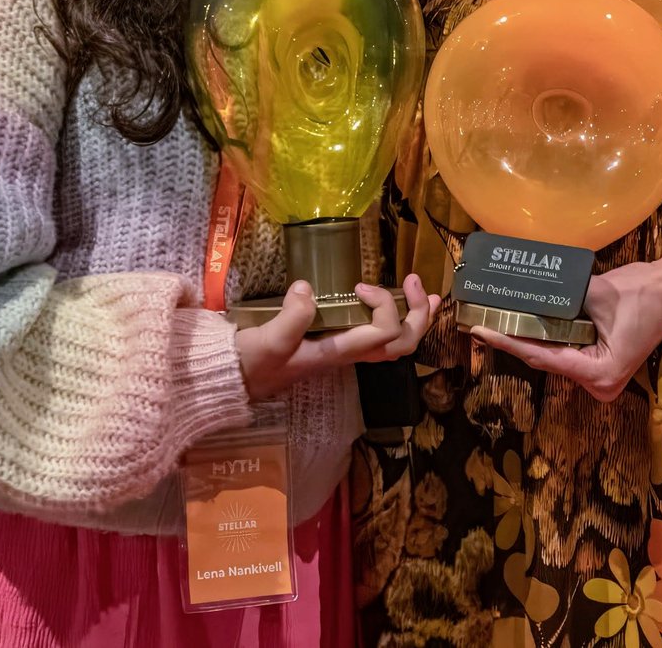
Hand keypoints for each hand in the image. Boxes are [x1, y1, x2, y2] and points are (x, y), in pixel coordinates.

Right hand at [235, 275, 438, 401]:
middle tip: (413, 282)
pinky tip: (396, 304)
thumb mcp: (269, 341)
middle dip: (416, 314)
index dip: (383, 306)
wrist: (236, 378)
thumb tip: (308, 289)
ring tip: (425, 293)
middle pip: (401, 344)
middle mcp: (348, 355)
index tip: (359, 285)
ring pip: (395, 343)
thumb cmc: (252, 361)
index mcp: (337, 353)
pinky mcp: (336, 345)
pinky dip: (396, 319)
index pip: (382, 334)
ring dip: (414, 318)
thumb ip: (291, 318)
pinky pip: (378, 338)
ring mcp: (344, 352)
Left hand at [466, 256, 661, 401]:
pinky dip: (547, 339)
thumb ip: (560, 300)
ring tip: (496, 322)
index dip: (510, 343)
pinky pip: (566, 354)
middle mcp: (599, 385)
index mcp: (600, 373)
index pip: (544, 358)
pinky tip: (524, 324)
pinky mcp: (600, 367)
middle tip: (482, 322)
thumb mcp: (596, 294)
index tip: (482, 331)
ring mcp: (600, 379)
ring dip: (530, 340)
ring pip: (554, 359)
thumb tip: (522, 295)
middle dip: (516, 341)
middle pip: (546, 362)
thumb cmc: (642, 292)